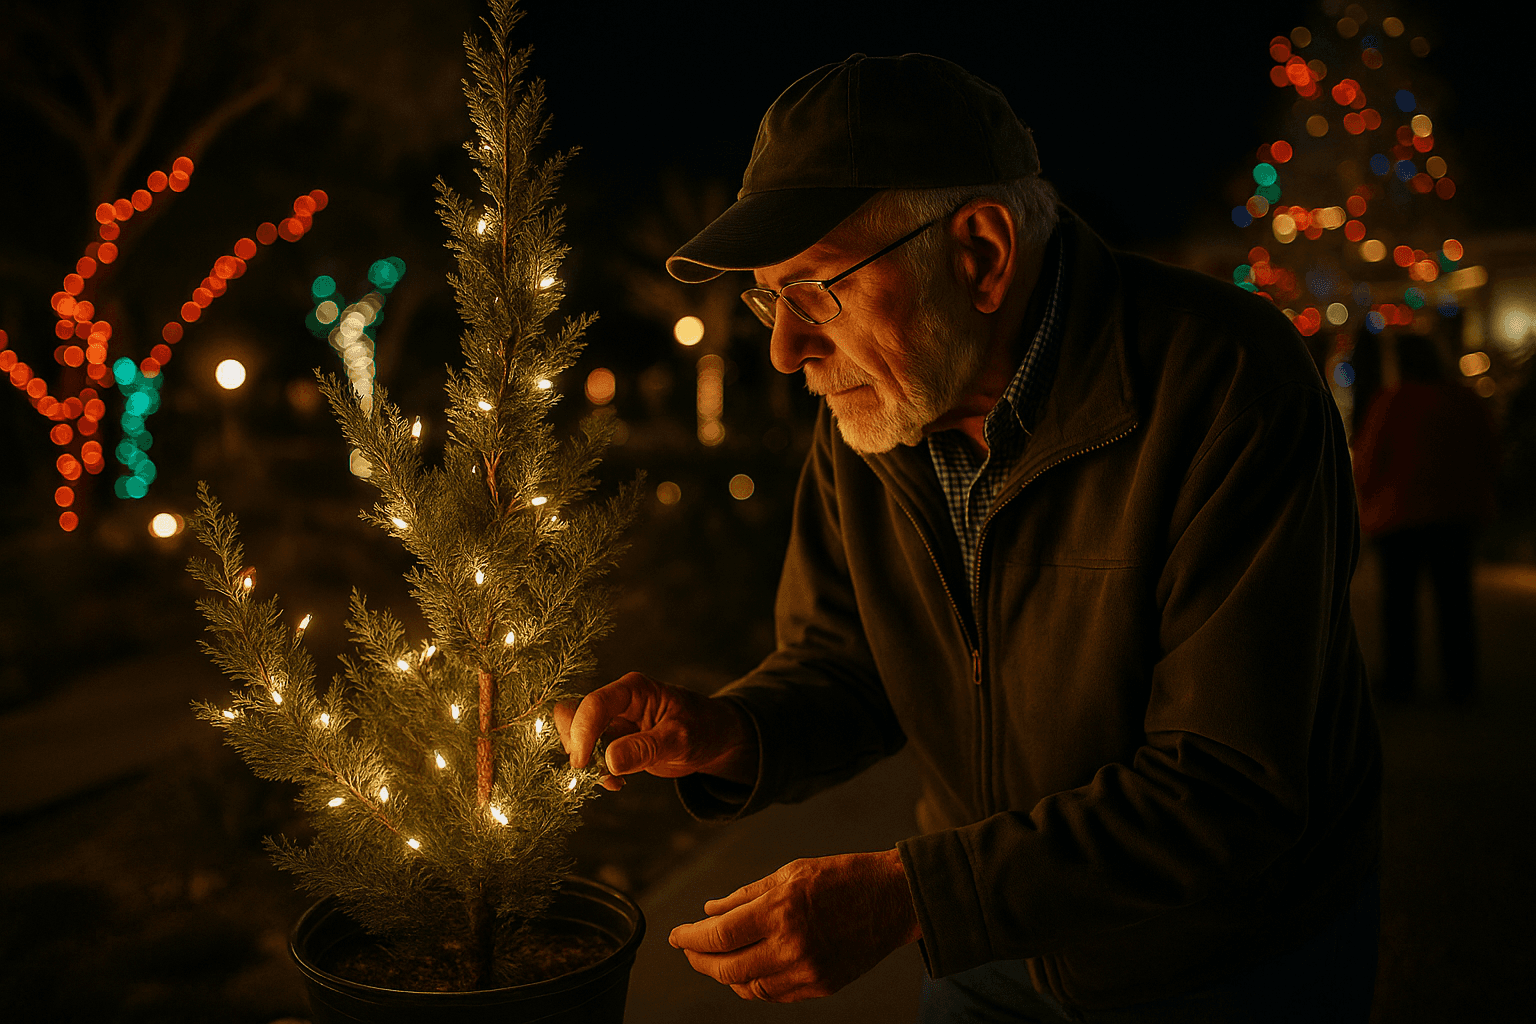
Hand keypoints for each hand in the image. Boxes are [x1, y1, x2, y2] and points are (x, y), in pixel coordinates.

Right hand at [554, 672, 756, 791]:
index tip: (582, 763)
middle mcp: (618, 702)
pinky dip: (595, 771)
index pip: (594, 704)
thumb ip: (645, 748)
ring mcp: (613, 722)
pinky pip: (589, 753)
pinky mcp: (613, 741)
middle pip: (572, 712)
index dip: (581, 732)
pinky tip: (617, 781)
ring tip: (612, 779)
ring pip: (575, 734)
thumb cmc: (703, 729)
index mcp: (634, 690)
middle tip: (592, 769)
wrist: (714, 739)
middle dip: (575, 743)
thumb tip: (609, 760)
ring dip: (584, 761)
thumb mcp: (680, 739)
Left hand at [668, 849, 921, 1001]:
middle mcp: (792, 945)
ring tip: (717, 959)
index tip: (676, 936)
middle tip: (689, 951)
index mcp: (781, 909)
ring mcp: (808, 970)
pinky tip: (747, 970)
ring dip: (725, 976)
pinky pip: (774, 995)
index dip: (690, 938)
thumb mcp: (789, 872)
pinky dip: (754, 985)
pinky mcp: (821, 986)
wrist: (894, 900)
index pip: (719, 934)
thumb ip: (745, 895)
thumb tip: (709, 910)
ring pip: (748, 987)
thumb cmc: (842, 877)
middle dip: (700, 961)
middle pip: (727, 968)